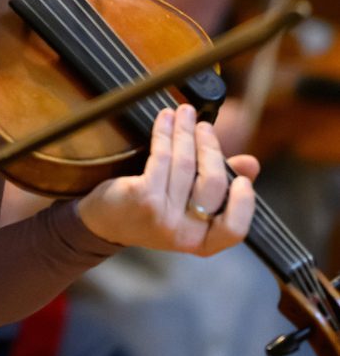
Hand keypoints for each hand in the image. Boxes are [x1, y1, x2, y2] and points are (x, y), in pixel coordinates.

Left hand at [74, 104, 256, 253]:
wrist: (104, 222)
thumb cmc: (152, 211)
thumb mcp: (188, 208)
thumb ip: (221, 188)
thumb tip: (251, 164)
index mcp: (201, 242)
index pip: (234, 230)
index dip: (244, 204)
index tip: (242, 179)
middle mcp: (182, 233)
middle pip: (212, 184)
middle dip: (210, 148)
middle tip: (204, 126)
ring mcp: (161, 215)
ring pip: (185, 165)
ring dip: (186, 132)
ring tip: (185, 113)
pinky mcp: (142, 196)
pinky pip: (162, 157)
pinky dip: (165, 132)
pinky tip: (166, 118)